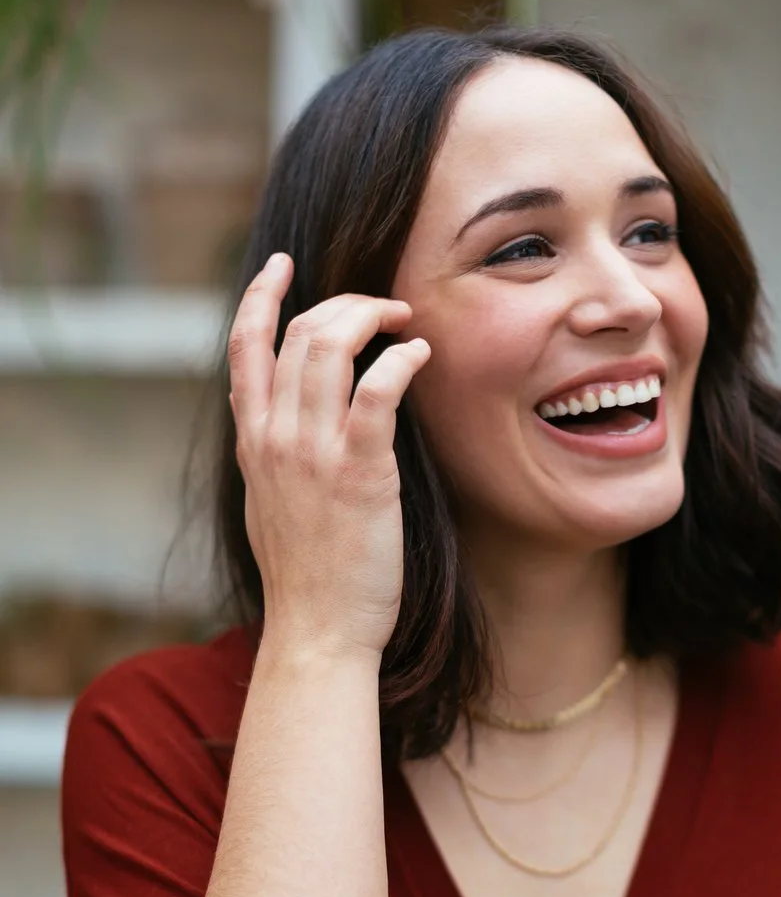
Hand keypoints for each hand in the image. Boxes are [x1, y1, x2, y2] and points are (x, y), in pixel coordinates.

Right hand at [227, 252, 430, 663]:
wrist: (318, 630)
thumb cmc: (307, 577)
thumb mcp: (270, 505)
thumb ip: (276, 457)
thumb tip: (289, 428)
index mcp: (254, 443)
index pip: (245, 348)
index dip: (262, 297)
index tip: (284, 266)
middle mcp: (276, 438)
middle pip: (296, 334)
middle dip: (343, 303)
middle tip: (384, 304)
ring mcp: (313, 453)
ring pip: (331, 348)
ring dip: (373, 318)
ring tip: (406, 321)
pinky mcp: (358, 472)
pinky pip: (377, 390)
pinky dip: (400, 359)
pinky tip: (419, 354)